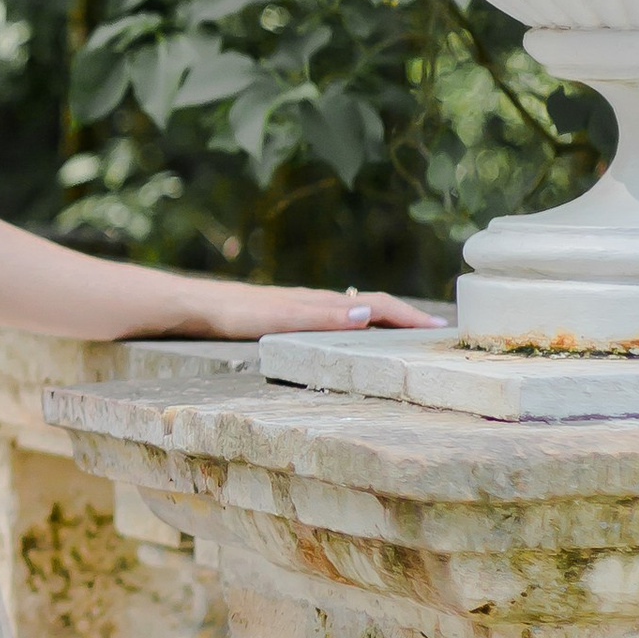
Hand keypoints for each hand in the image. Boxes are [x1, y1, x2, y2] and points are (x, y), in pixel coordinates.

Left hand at [226, 284, 446, 335]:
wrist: (199, 305)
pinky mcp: (292, 315)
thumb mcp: (281, 318)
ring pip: (358, 311)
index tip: (439, 329)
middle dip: (406, 317)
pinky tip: (357, 336)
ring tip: (409, 337)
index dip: (409, 316)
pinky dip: (361, 325)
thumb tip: (368, 313)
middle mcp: (319, 301)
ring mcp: (306, 307)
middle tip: (436, 334)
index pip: (377, 305)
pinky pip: (339, 318)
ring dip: (387, 322)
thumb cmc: (237, 313)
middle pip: (374, 305)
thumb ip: (322, 317)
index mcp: (322, 302)